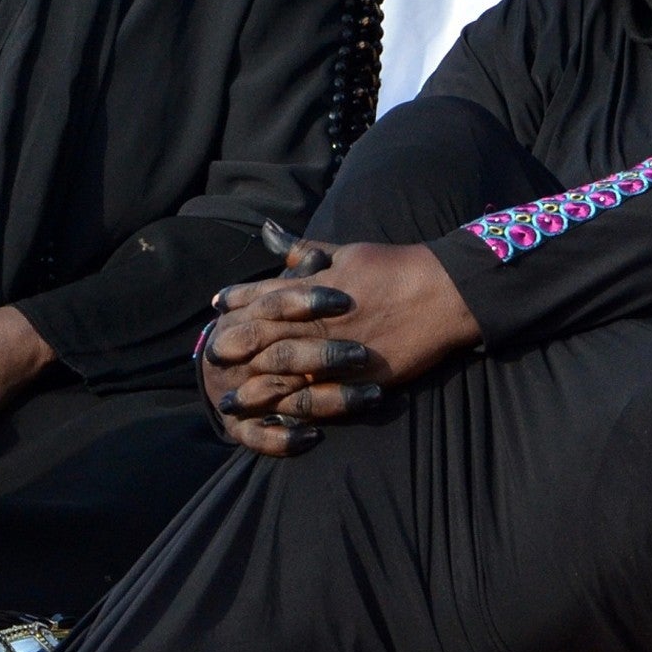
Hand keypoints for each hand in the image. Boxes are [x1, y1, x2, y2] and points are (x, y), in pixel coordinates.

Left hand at [199, 240, 475, 456]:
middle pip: (264, 336)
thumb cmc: (394, 266)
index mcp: (314, 287)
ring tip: (230, 400)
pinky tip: (275, 417)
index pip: (264, 294)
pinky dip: (294, 408)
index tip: (215, 306)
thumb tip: (271, 233)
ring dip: (254, 386)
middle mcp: (319, 319)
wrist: (442, 292)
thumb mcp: (346, 251)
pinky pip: (319, 396)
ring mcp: (337, 349)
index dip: (237, 302)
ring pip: (284, 371)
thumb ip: (304, 249)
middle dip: (234, 348)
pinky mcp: (358, 375)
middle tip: (209, 358)